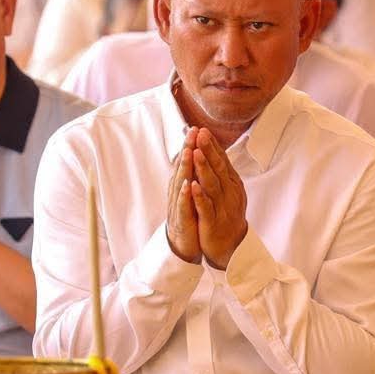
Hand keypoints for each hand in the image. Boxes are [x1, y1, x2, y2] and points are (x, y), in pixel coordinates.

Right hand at [166, 129, 199, 262]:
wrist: (183, 244)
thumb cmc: (189, 216)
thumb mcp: (191, 194)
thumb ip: (192, 175)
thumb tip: (195, 155)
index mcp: (182, 184)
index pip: (186, 162)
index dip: (190, 145)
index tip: (196, 128)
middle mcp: (178, 191)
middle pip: (182, 167)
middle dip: (187, 149)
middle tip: (192, 132)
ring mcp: (178, 205)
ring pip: (180, 183)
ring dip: (185, 167)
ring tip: (189, 152)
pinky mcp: (181, 219)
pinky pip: (183, 206)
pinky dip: (185, 195)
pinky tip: (188, 185)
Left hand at [189, 128, 247, 269]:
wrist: (230, 246)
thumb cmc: (225, 214)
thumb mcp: (226, 191)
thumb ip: (219, 171)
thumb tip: (212, 148)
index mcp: (231, 184)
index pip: (222, 160)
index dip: (212, 145)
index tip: (202, 130)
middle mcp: (229, 193)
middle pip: (218, 169)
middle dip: (208, 151)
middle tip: (200, 134)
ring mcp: (222, 208)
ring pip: (212, 185)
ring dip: (203, 169)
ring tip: (195, 153)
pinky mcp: (213, 222)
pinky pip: (206, 207)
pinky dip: (200, 196)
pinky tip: (192, 186)